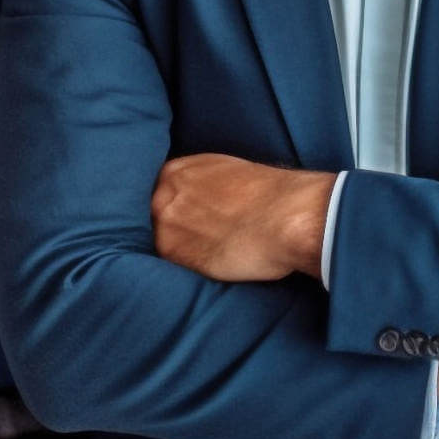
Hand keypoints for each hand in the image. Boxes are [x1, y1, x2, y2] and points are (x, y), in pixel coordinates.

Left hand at [151, 154, 333, 281]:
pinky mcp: (173, 254)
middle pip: (151, 216)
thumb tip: (200, 199)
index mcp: (176, 170)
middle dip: (169, 227)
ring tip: (205, 253)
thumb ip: (202, 182)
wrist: (286, 216)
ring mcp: (164, 224)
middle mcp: (163, 193)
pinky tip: (206, 264)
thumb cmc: (271, 194)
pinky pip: (167, 265)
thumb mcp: (228, 171)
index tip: (184, 219)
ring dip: (176, 249)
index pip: (157, 191)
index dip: (171, 208)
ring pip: (156, 240)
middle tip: (196, 239)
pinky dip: (183, 268)